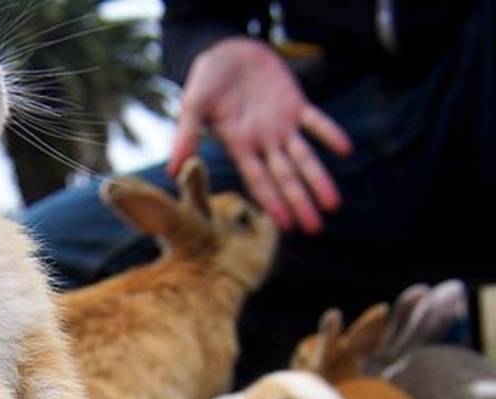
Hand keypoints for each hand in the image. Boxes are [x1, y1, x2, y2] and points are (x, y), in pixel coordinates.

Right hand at [167, 38, 352, 233]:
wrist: (226, 51)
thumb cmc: (204, 81)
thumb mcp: (192, 107)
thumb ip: (186, 137)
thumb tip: (172, 172)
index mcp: (238, 146)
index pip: (258, 180)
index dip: (273, 202)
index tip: (285, 225)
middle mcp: (262, 141)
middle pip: (285, 176)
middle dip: (300, 201)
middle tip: (315, 228)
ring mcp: (280, 124)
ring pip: (304, 157)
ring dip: (319, 180)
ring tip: (334, 204)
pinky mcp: (295, 104)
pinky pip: (316, 121)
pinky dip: (329, 133)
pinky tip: (345, 150)